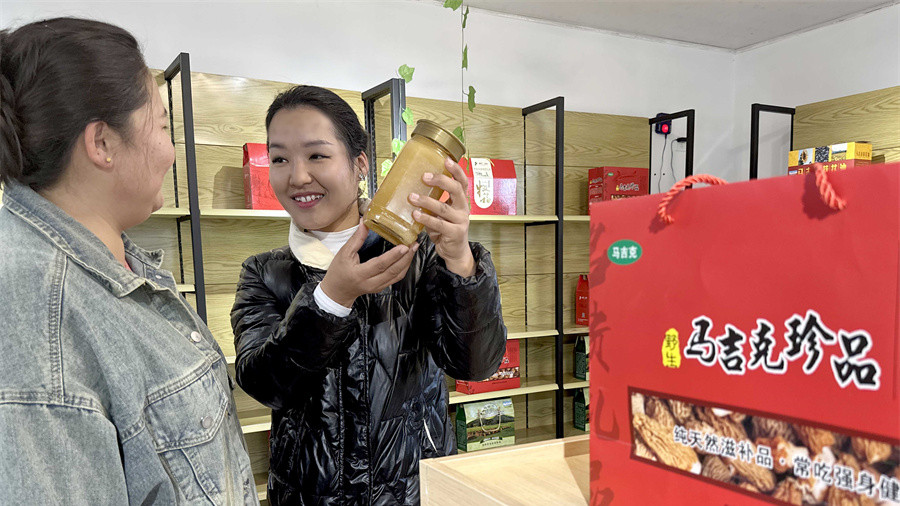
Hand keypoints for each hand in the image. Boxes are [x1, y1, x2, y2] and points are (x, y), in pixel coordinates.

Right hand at [320, 219, 418, 306]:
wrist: (337, 292)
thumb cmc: (338, 271)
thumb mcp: (344, 253)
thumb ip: (356, 239)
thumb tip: (364, 222)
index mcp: (359, 274)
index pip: (380, 265)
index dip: (393, 256)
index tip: (404, 246)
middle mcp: (370, 283)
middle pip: (392, 271)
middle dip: (406, 258)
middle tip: (414, 244)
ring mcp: (377, 287)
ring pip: (397, 276)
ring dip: (407, 262)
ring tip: (413, 248)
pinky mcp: (381, 288)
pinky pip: (396, 278)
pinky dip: (403, 268)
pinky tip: (407, 258)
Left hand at [409, 157, 474, 276]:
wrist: (454, 252)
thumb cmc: (445, 230)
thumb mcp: (441, 213)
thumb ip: (434, 202)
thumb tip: (413, 187)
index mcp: (461, 201)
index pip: (462, 182)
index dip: (456, 170)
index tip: (446, 160)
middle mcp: (463, 209)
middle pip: (456, 189)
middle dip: (441, 180)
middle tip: (425, 176)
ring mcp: (461, 221)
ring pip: (444, 207)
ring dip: (426, 201)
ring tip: (412, 197)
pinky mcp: (455, 233)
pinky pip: (439, 224)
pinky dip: (426, 218)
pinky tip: (416, 214)